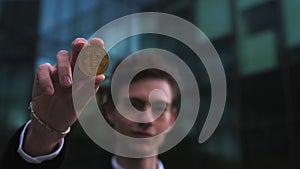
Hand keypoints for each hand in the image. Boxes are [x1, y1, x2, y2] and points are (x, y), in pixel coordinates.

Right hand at [24, 38, 105, 155]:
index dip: (96, 47)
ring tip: (67, 85)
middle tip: (80, 45)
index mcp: (87, 70)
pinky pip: (44, 68)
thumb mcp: (82, 99)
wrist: (53, 119)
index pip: (93, 55)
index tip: (98, 43)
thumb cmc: (72, 106)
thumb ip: (90, 88)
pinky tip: (50, 92)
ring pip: (62, 55)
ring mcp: (58, 68)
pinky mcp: (44, 74)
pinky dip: (46, 79)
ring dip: (65, 68)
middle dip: (79, 44)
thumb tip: (102, 76)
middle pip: (77, 48)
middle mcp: (74, 65)